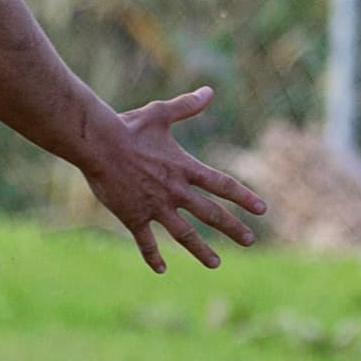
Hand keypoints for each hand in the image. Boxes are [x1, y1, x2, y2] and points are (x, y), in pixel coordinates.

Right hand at [82, 85, 266, 271]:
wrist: (98, 144)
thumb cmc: (129, 126)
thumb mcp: (162, 113)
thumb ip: (188, 105)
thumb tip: (209, 90)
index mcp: (185, 168)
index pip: (222, 185)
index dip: (243, 197)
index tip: (262, 209)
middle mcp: (175, 191)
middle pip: (211, 214)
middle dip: (232, 228)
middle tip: (250, 240)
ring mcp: (155, 206)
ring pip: (184, 234)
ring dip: (201, 250)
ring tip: (216, 263)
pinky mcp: (133, 217)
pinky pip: (145, 241)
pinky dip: (152, 256)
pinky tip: (162, 269)